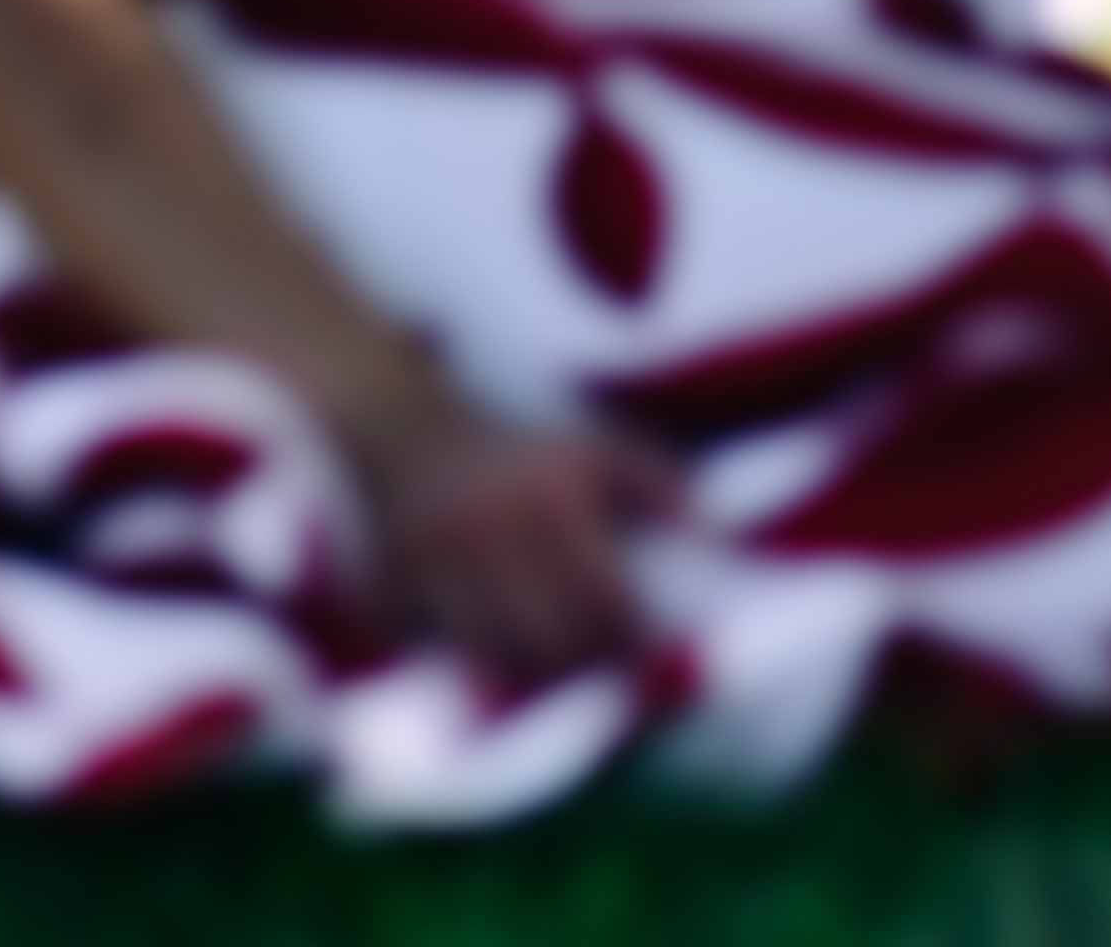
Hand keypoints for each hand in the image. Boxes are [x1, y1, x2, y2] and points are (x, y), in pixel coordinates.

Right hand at [342, 369, 679, 681]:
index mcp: (549, 500)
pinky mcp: (396, 591)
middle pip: (551, 639)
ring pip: (496, 658)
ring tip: (558, 677)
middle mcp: (492, 533)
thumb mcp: (593, 449)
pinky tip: (497, 664)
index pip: (604, 599)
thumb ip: (657, 485)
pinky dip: (471, 666)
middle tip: (604, 677)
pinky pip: (441, 654)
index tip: (650, 657)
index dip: (631, 640)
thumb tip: (714, 535)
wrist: (410, 433)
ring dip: (532, 677)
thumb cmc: (519, 454)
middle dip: (585, 669)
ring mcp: (438, 565)